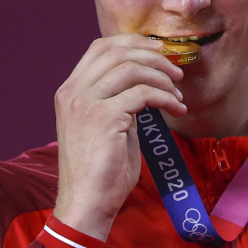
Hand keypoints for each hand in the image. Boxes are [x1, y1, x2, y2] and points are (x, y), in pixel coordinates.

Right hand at [53, 34, 186, 240]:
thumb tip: (147, 83)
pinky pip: (143, 93)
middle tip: (176, 73)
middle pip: (117, 52)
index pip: (100, 47)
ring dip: (162, 77)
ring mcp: (85, 103)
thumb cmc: (101, 170)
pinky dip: (166, 97)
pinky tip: (177, 109)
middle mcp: (73, 92)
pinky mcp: (104, 118)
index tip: (159, 52)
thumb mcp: (105, 126)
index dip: (133, 43)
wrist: (87, 204)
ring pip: (132, 69)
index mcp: (70, 91)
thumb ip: (117, 100)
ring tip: (177, 94)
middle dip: (153, 57)